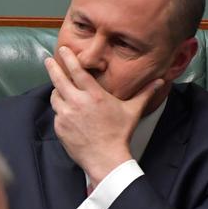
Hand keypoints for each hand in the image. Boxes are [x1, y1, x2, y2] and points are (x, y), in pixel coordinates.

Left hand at [45, 46, 164, 185]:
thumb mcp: (132, 111)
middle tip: (47, 60)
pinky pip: (57, 115)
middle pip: (58, 79)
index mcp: (93, 95)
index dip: (69, 58)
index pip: (77, 71)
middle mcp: (77, 102)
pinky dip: (61, 112)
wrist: (106, 158)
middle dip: (52, 67)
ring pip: (55, 97)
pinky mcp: (60, 128)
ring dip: (57, 92)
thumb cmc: (120, 134)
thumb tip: (160, 81)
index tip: (63, 50)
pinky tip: (68, 115)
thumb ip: (144, 94)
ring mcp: (66, 115)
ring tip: (60, 91)